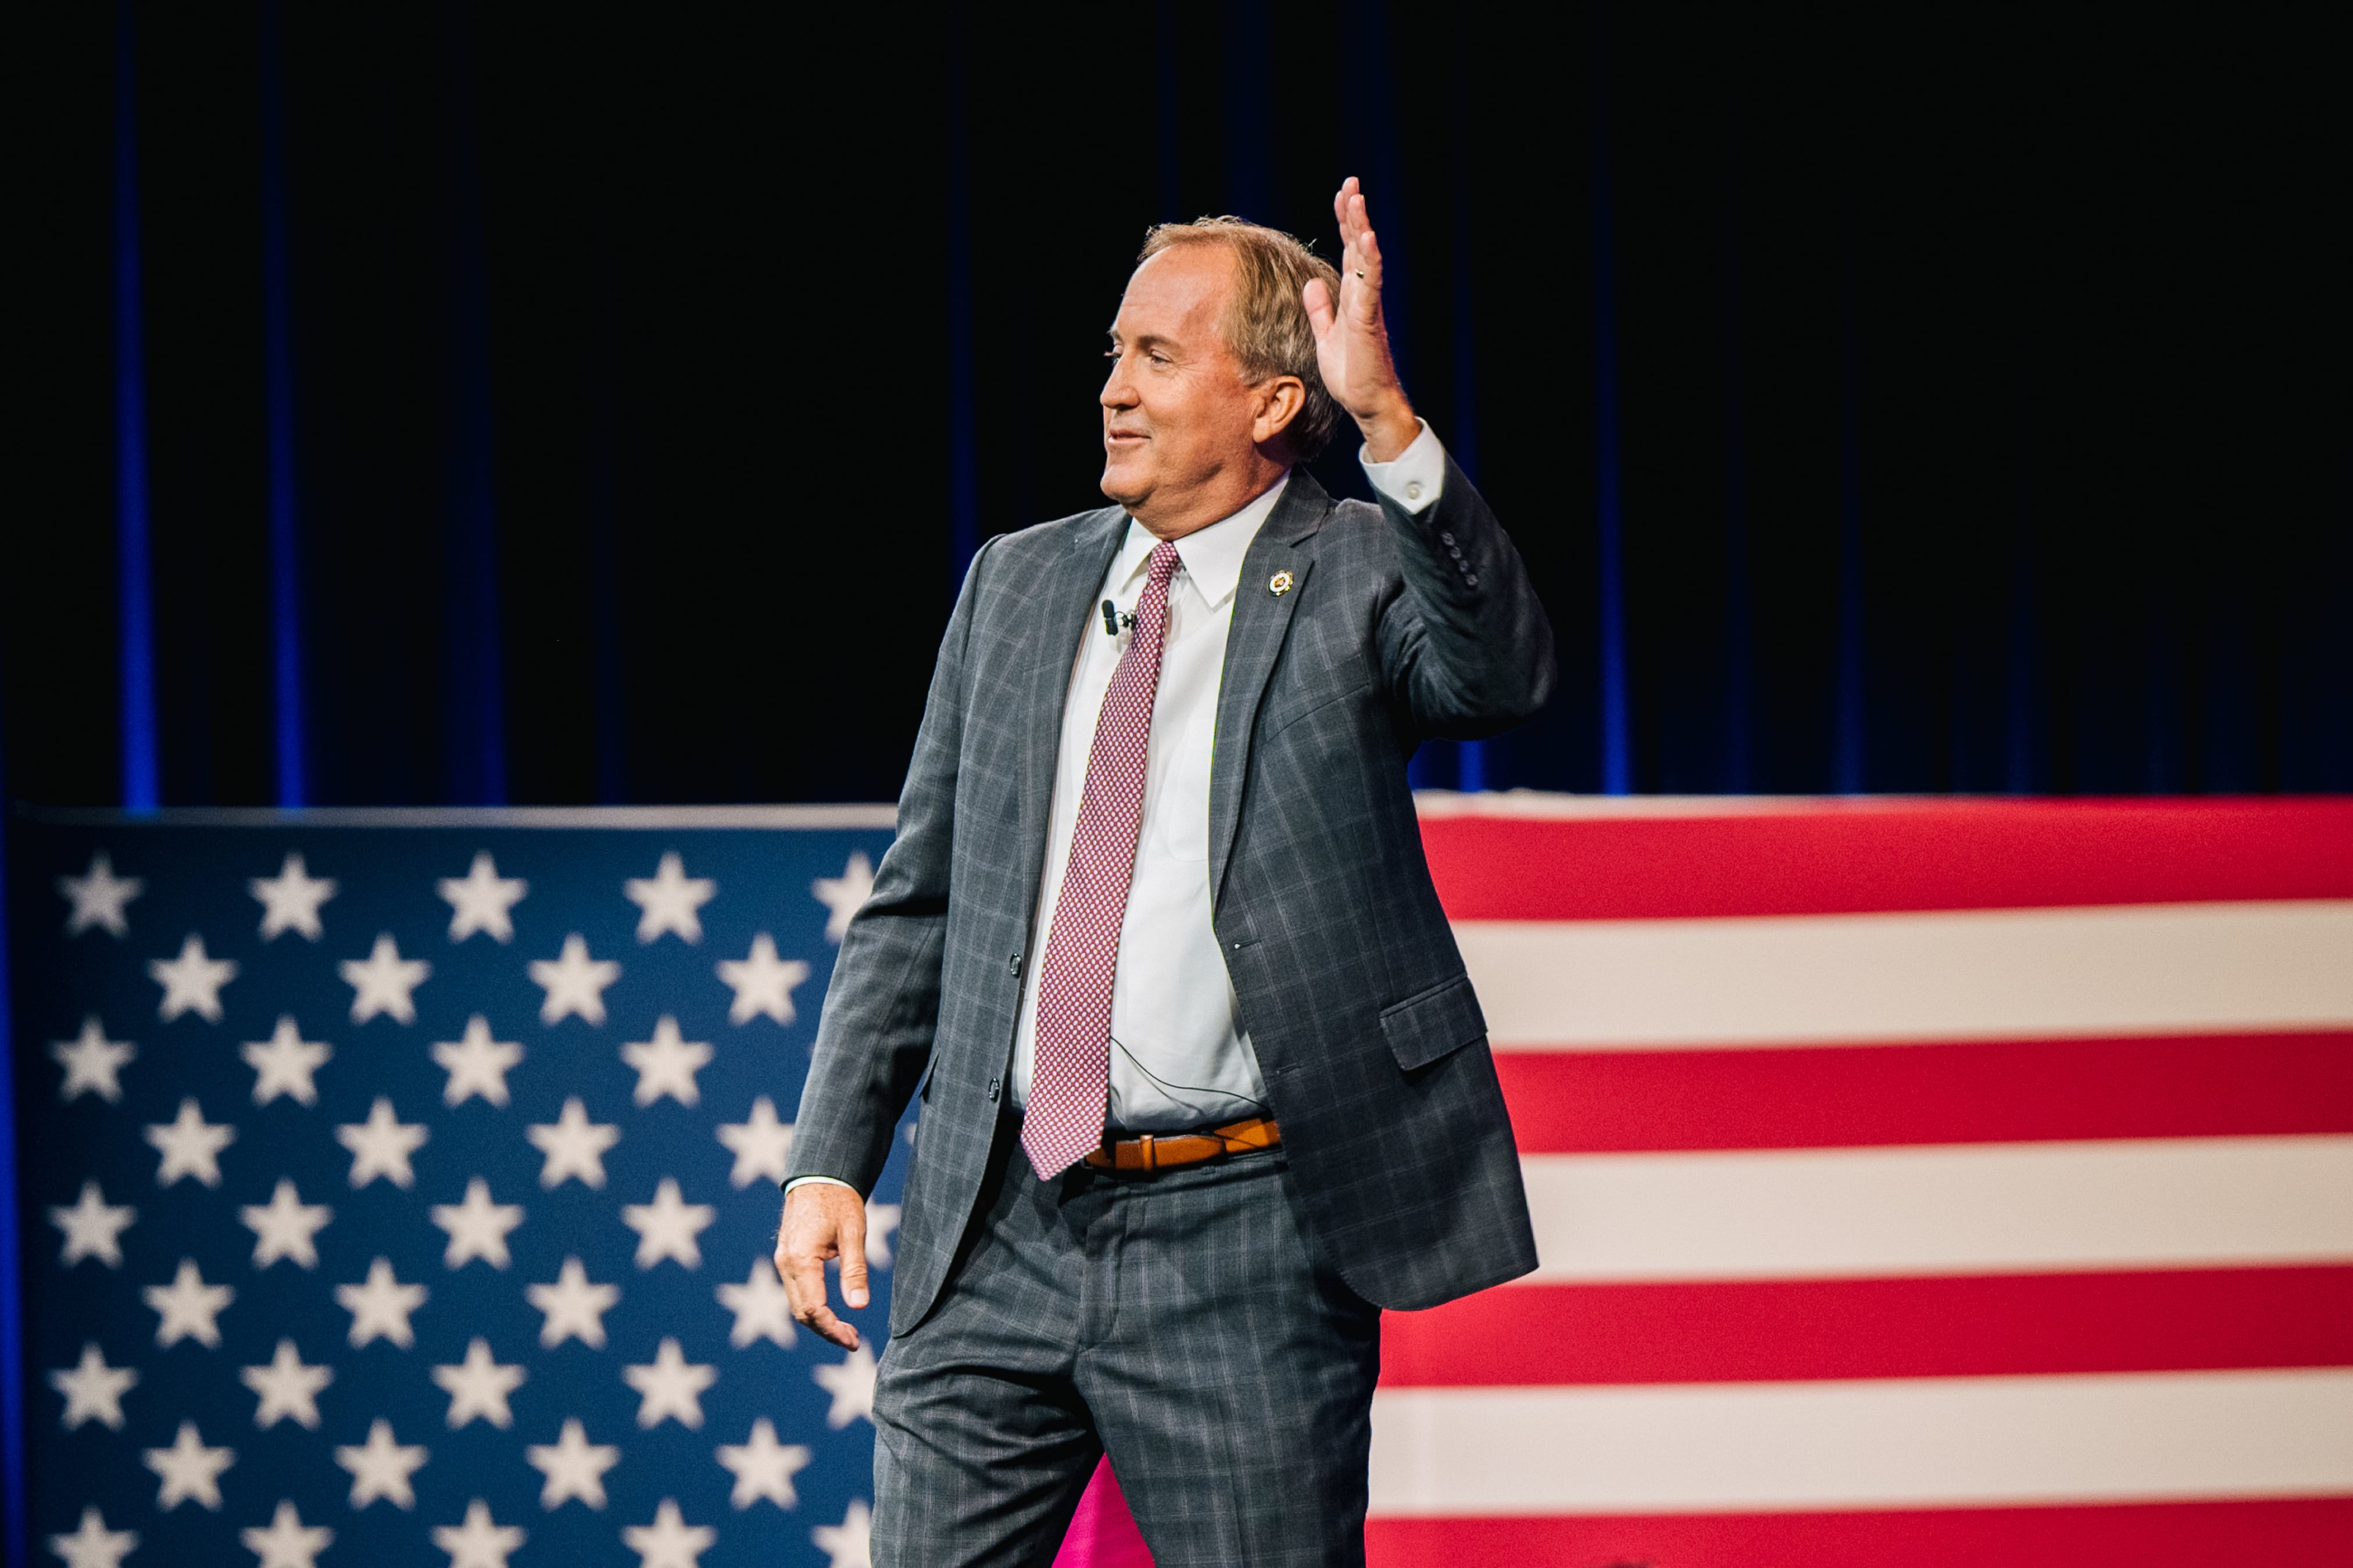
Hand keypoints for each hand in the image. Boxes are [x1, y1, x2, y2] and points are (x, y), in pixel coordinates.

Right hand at [774, 1182, 869, 1349]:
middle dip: (827, 1331)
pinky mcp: (786, 1258)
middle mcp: (785, 1264)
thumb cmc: (839, 1201)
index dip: (833, 1330)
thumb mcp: (853, 1234)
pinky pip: (796, 1291)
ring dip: (819, 1322)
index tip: (854, 1342)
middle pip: (802, 1312)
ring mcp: (783, 1261)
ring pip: (797, 1304)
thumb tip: (860, 1307)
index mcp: (801, 1260)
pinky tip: (831, 1313)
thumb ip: (855, 1271)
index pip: (814, 1309)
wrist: (818, 1175)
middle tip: (854, 1341)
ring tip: (846, 1332)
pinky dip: (812, 1307)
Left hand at [1302, 176, 1418, 461]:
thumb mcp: (1326, 338)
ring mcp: (1367, 306)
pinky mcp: (1368, 320)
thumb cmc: (1351, 375)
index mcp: (1352, 297)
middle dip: (1353, 214)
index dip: (1344, 223)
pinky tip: (1367, 238)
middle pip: (1358, 246)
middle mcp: (1362, 296)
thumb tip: (1310, 284)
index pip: (1348, 252)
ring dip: (1361, 228)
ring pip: (1365, 259)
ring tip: (1357, 199)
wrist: (1366, 404)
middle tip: (1351, 183)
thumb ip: (1320, 311)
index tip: (1342, 195)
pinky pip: (1370, 285)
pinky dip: (1369, 260)